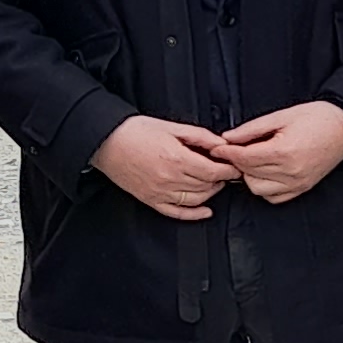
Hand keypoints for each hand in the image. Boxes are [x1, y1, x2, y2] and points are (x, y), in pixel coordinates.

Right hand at [95, 114, 237, 221]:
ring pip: (196, 199)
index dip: (229, 169)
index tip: (235, 165)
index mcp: (177, 159)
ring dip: (211, 192)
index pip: (214, 171)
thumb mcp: (171, 127)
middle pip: (207, 186)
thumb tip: (221, 145)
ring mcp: (160, 193)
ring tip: (215, 182)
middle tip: (227, 171)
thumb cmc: (136, 131)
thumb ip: (199, 137)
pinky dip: (194, 214)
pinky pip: (177, 213)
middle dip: (221, 179)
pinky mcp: (151, 200)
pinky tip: (206, 211)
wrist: (107, 141)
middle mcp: (170, 179)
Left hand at [213, 101, 342, 205]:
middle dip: (237, 163)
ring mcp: (297, 183)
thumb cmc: (318, 118)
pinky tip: (265, 173)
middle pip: (248, 175)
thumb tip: (229, 137)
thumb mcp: (281, 116)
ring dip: (250, 176)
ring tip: (251, 161)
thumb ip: (252, 129)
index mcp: (284, 151)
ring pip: (258, 189)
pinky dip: (265, 187)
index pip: (245, 158)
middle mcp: (291, 171)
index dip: (227, 152)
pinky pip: (274, 197)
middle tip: (234, 151)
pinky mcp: (302, 188)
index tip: (218, 148)